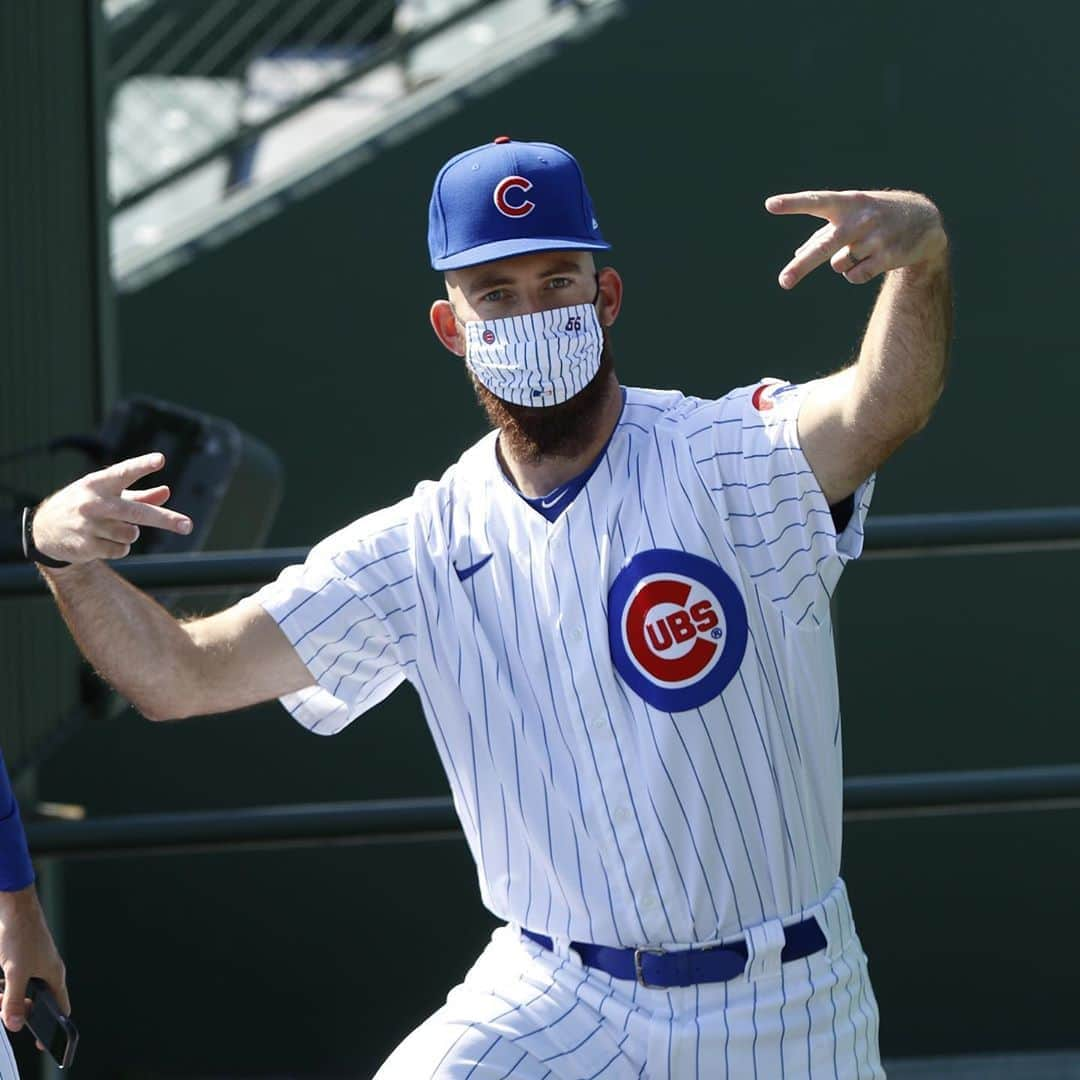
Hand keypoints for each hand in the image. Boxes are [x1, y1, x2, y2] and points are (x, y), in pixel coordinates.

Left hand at [0, 884, 68, 1035]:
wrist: (14, 908)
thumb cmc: (23, 934)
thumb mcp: (15, 972)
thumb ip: (13, 1000)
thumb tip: (14, 1024)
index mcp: (54, 975)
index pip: (61, 1007)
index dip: (54, 1026)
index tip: (42, 1043)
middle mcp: (46, 971)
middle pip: (37, 1002)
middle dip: (21, 1012)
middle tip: (7, 1014)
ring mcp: (33, 965)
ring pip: (23, 992)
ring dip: (9, 1000)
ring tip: (0, 998)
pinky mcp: (20, 960)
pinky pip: (14, 982)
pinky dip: (5, 989)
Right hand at [32, 453, 192, 565]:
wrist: (45, 530)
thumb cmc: (85, 505)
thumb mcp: (107, 494)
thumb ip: (138, 495)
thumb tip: (166, 492)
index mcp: (98, 484)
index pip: (123, 472)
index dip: (141, 466)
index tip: (160, 459)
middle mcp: (92, 503)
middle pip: (136, 512)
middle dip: (165, 519)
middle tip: (188, 526)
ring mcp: (88, 525)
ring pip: (132, 534)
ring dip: (131, 533)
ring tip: (112, 527)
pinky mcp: (86, 546)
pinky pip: (122, 550)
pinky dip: (120, 547)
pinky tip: (102, 540)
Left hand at [765, 189, 947, 289]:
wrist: (925, 220)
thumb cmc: (875, 215)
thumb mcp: (851, 215)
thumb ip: (823, 233)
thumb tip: (798, 254)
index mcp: (847, 203)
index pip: (816, 201)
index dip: (793, 203)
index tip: (769, 204)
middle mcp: (860, 219)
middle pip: (825, 246)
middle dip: (803, 265)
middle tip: (783, 282)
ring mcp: (875, 238)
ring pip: (838, 265)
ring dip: (845, 262)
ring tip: (865, 247)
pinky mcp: (887, 257)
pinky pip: (854, 277)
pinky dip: (856, 274)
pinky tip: (874, 259)